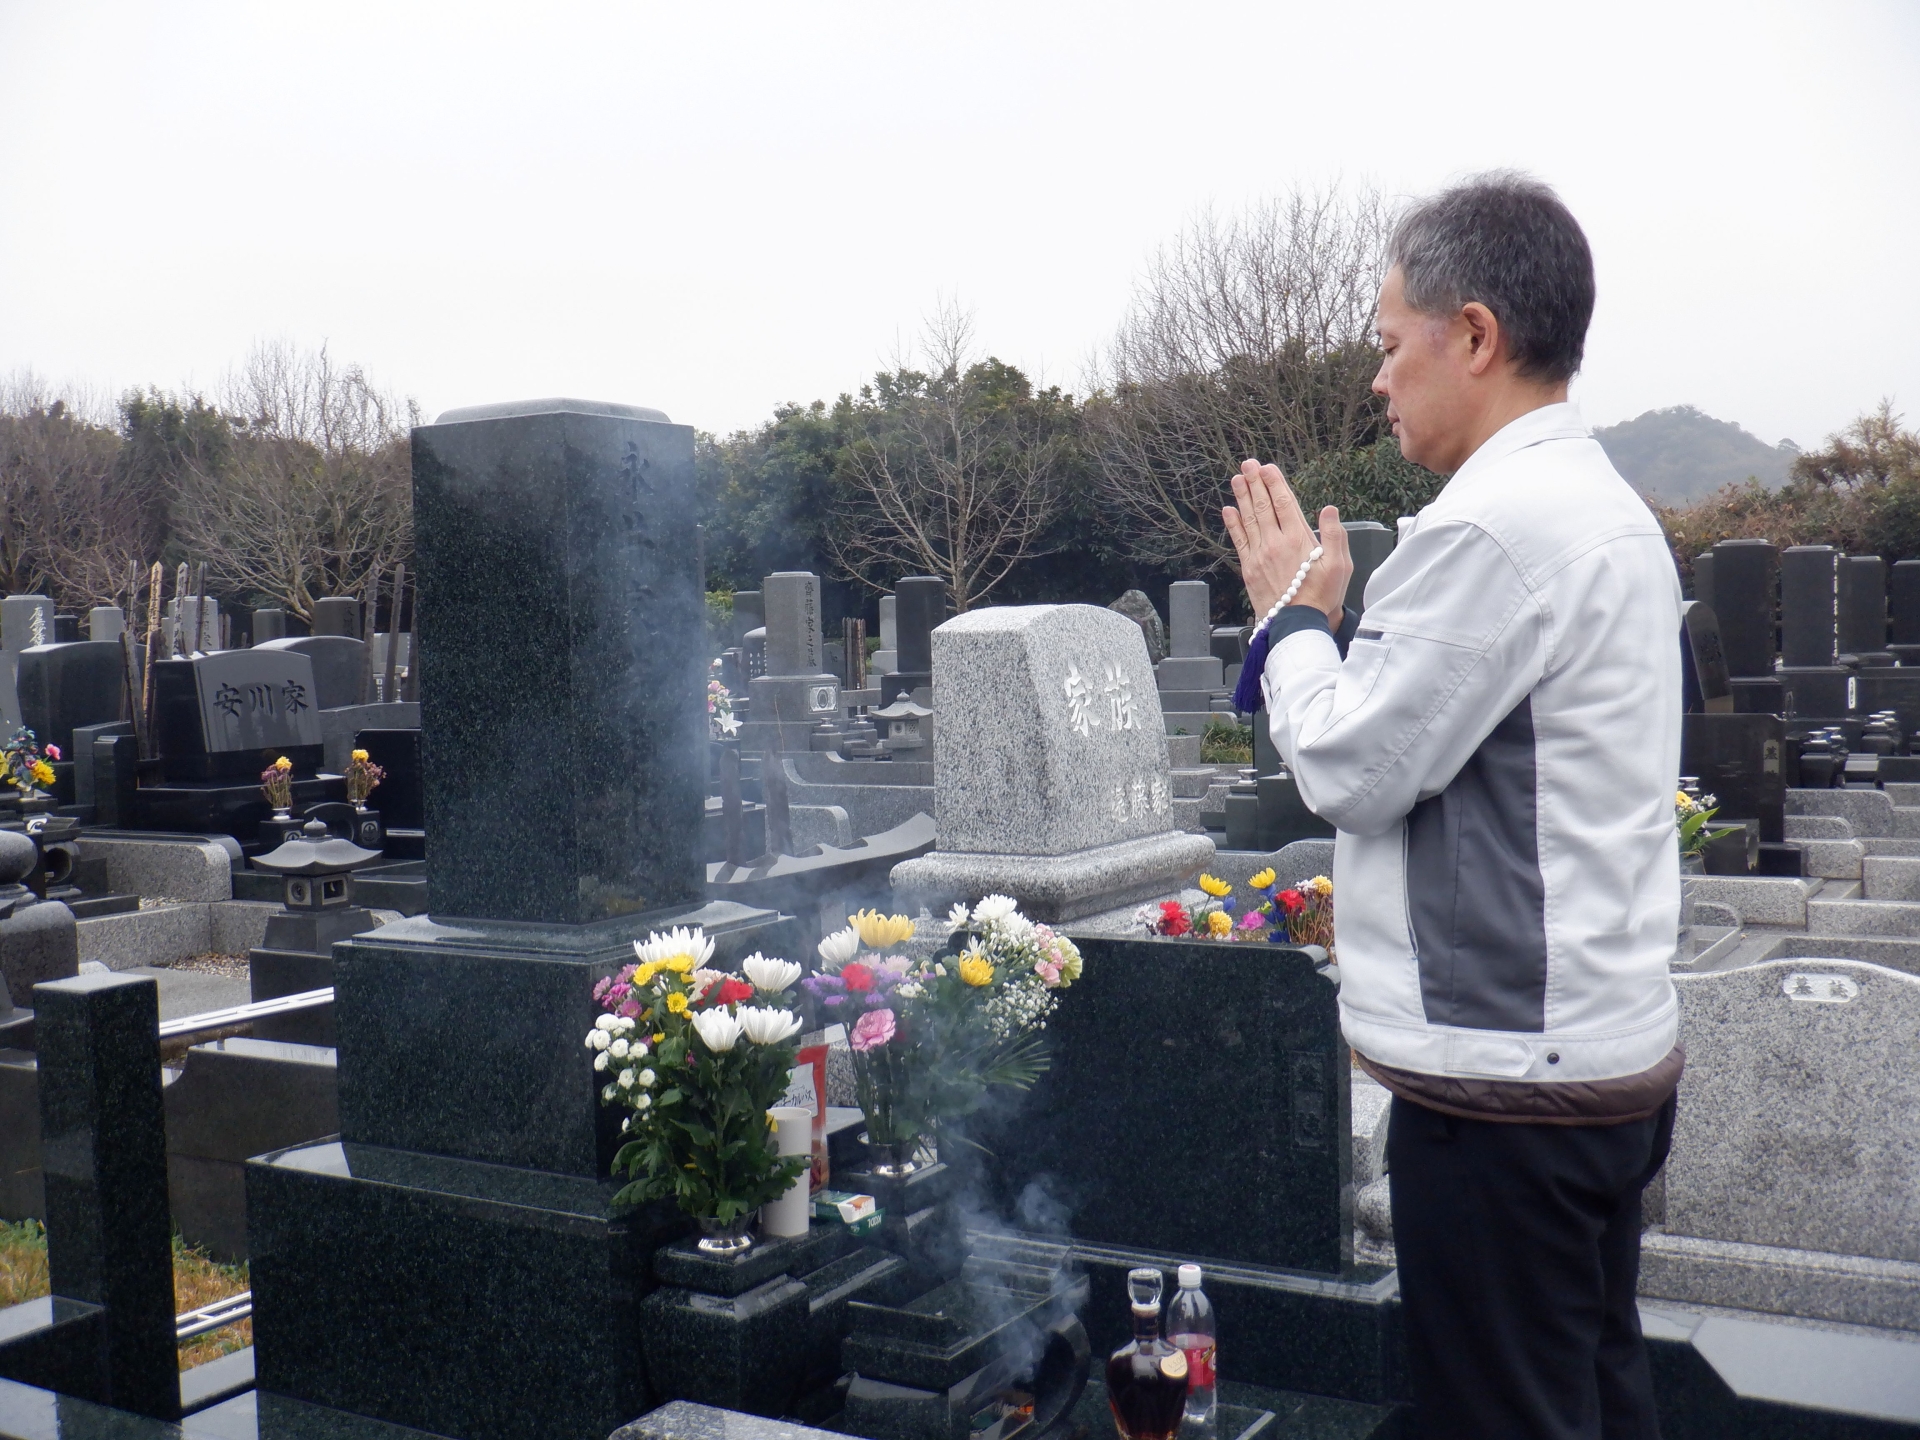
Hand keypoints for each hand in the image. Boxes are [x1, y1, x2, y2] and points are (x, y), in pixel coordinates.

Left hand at [1221, 458, 1353, 626]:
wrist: (1297, 625)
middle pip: (1263, 507)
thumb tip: (1329, 510)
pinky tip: (1228, 510)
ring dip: (1242, 497)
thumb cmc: (1321, 597)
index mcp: (1298, 539)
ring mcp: (1259, 555)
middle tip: (1248, 465)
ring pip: (1249, 519)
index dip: (1275, 483)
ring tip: (1237, 479)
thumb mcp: (1340, 566)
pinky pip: (1239, 540)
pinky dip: (1233, 523)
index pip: (1284, 503)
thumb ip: (1336, 535)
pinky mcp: (1249, 568)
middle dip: (1255, 483)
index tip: (1267, 468)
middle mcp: (1275, 543)